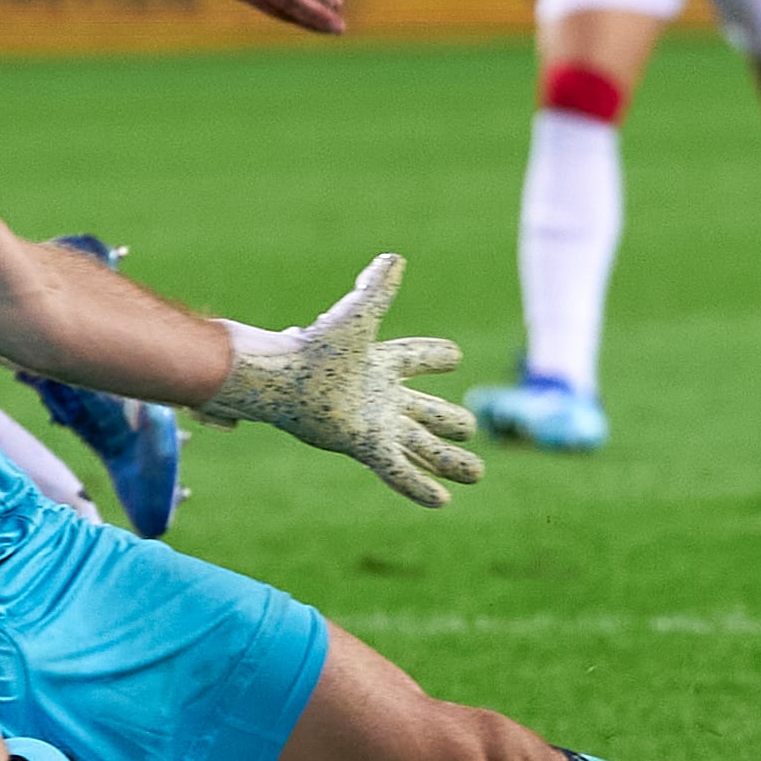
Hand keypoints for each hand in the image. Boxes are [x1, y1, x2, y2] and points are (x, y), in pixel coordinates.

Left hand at [202, 254, 484, 508]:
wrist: (284, 379)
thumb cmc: (316, 347)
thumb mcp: (356, 316)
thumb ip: (377, 290)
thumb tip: (395, 257)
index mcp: (380, 363)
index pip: (415, 358)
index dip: (435, 356)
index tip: (454, 356)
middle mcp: (381, 397)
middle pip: (425, 411)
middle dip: (450, 421)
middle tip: (470, 426)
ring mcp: (376, 424)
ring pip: (422, 446)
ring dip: (449, 460)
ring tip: (476, 473)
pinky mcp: (366, 446)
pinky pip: (400, 471)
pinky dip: (420, 487)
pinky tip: (442, 503)